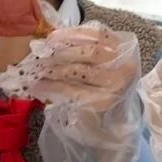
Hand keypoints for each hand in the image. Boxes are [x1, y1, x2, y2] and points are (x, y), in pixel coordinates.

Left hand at [0, 25, 144, 161]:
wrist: (114, 128)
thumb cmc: (104, 90)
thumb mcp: (103, 65)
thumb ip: (85, 49)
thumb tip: (52, 37)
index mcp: (127, 52)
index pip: (99, 35)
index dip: (73, 34)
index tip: (52, 37)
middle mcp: (125, 68)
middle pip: (88, 53)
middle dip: (59, 53)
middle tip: (39, 54)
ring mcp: (114, 87)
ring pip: (77, 72)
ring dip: (51, 70)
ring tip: (35, 71)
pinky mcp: (100, 104)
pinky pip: (71, 91)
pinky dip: (51, 88)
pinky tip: (38, 88)